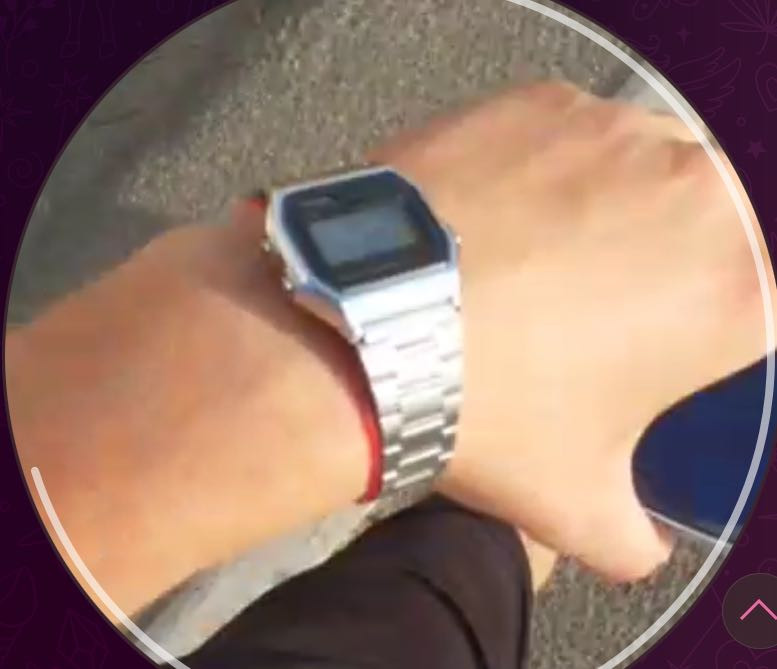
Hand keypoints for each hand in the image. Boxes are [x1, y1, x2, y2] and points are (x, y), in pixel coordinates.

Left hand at [372, 82, 775, 580]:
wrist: (366, 327)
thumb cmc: (481, 411)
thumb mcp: (571, 502)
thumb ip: (630, 537)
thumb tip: (639, 550)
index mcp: (735, 292)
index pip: (750, 297)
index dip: (696, 323)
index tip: (648, 336)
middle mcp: (699, 194)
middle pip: (701, 225)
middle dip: (657, 262)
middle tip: (583, 298)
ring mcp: (618, 135)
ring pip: (642, 170)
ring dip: (606, 208)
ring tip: (532, 257)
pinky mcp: (544, 103)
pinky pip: (570, 133)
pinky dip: (546, 168)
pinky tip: (495, 215)